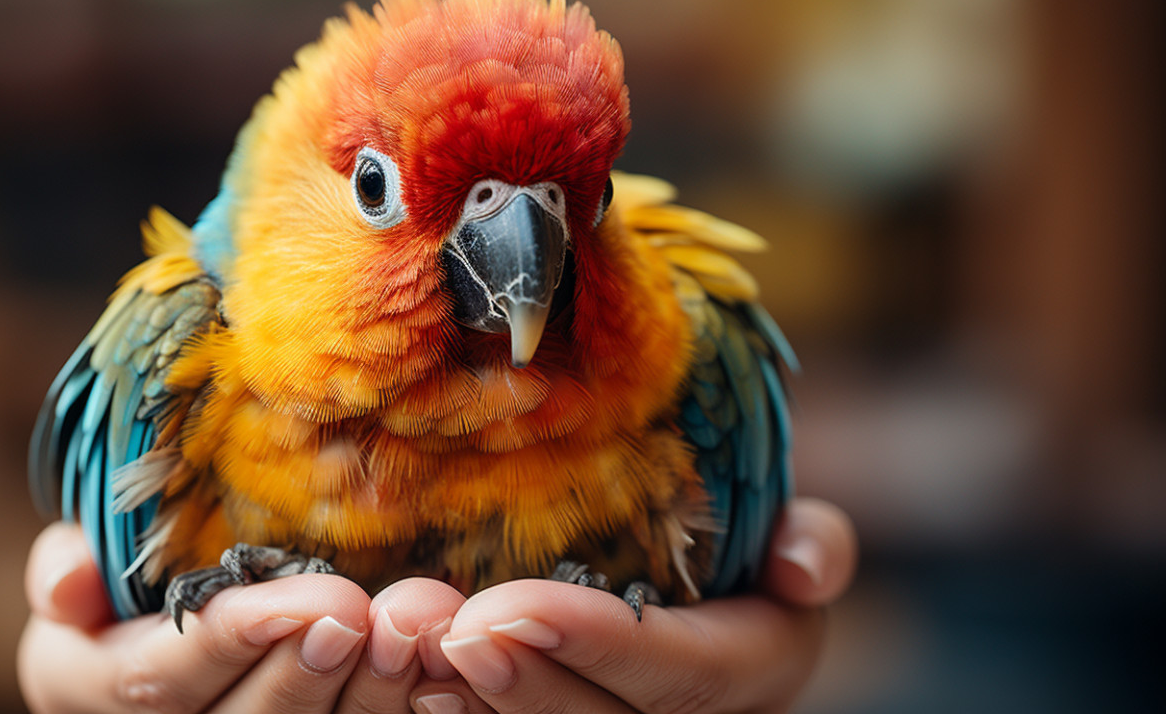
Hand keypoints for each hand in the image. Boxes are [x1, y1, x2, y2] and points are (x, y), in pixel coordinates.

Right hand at [18, 524, 376, 712]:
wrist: (164, 634)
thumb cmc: (114, 591)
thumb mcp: (74, 578)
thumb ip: (65, 573)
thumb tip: (72, 573)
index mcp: (86, 692)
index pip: (156, 683)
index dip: (229, 642)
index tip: (302, 597)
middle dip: (302, 672)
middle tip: (355, 613)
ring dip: (363, 693)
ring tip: (407, 636)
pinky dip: (395, 704)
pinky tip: (430, 666)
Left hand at [435, 497, 857, 713]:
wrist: (691, 569)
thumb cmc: (737, 537)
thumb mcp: (789, 530)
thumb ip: (812, 541)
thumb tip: (802, 565)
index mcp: (759, 666)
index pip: (684, 673)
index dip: (600, 646)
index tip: (508, 606)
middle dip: (527, 686)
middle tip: (451, 631)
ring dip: (483, 712)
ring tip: (420, 661)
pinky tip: (414, 693)